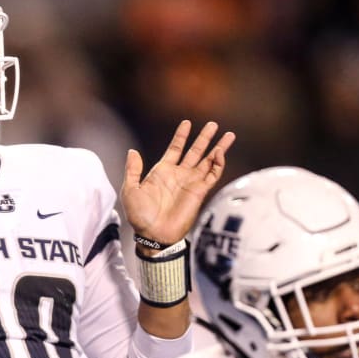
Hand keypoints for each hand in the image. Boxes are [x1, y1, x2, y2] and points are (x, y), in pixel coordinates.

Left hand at [121, 120, 234, 247]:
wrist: (153, 234)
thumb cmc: (140, 216)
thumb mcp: (130, 190)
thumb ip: (132, 170)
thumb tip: (132, 151)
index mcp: (162, 171)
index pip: (175, 148)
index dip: (181, 136)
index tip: (186, 123)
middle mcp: (179, 174)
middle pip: (195, 151)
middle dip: (204, 138)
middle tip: (213, 124)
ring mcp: (191, 182)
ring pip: (208, 160)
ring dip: (217, 147)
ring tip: (228, 134)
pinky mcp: (200, 192)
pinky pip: (212, 174)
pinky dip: (217, 163)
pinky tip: (219, 152)